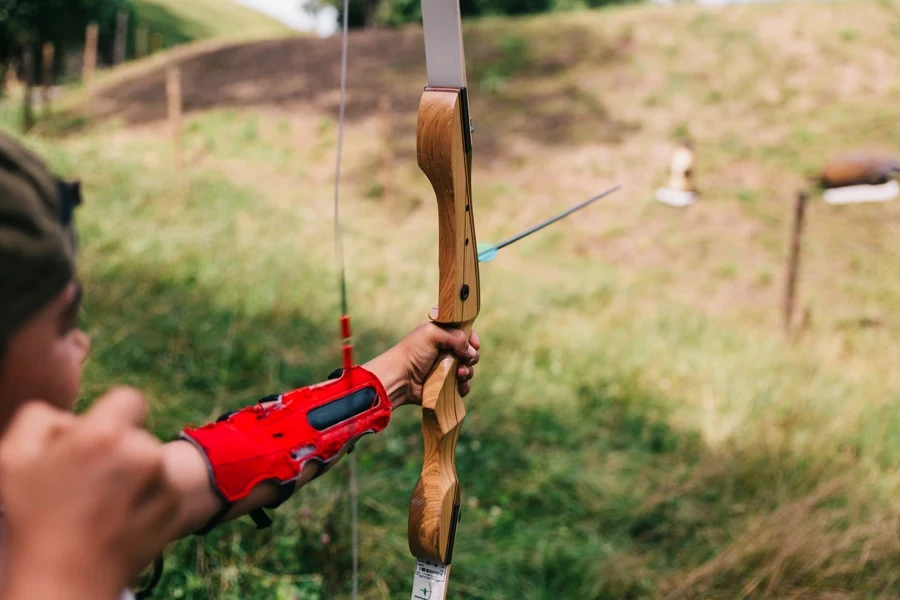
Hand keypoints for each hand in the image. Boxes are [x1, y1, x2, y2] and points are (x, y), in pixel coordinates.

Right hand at [0, 388, 180, 598]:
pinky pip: (164, 490)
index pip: (129, 399)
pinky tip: (118, 518)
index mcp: (105, 435)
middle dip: (119, 449)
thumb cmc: (34, 517)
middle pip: (138, 434)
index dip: (113, 415)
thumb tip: (72, 417)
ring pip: (151, 462)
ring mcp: (164, 483)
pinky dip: (147, 499)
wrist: (64, 579)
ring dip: (134, 474)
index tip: (100, 436)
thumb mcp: (13, 457)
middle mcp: (143, 453)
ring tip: (102, 504)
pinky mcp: (175, 508)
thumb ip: (39, 418)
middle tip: (89, 480)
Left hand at [364, 308, 480, 408]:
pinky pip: (462, 386)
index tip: (475, 345)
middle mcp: (444, 351)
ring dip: (468, 372)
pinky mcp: (445, 385)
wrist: (400, 378)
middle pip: (469, 352)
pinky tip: (459, 386)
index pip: (464, 333)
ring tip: (459, 374)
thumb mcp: (432, 333)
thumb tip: (471, 352)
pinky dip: (464, 386)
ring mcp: (445, 369)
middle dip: (471, 357)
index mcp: (441, 334)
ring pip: (467, 369)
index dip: (472, 338)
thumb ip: (456, 337)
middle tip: (465, 360)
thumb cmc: (413, 352)